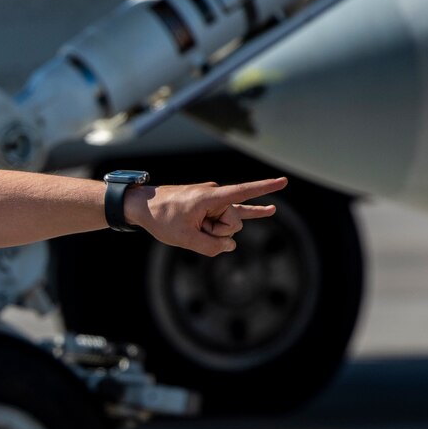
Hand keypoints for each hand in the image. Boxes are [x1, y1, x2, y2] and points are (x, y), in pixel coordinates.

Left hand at [131, 177, 285, 256]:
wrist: (142, 205)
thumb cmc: (161, 217)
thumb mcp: (184, 239)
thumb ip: (211, 247)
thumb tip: (230, 246)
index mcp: (211, 197)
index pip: (244, 192)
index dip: (265, 189)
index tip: (285, 181)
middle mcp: (216, 195)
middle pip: (234, 222)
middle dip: (219, 232)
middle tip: (194, 227)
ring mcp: (214, 201)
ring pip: (227, 225)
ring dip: (211, 232)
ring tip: (191, 225)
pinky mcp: (211, 206)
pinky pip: (232, 213)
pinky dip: (247, 214)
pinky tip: (268, 210)